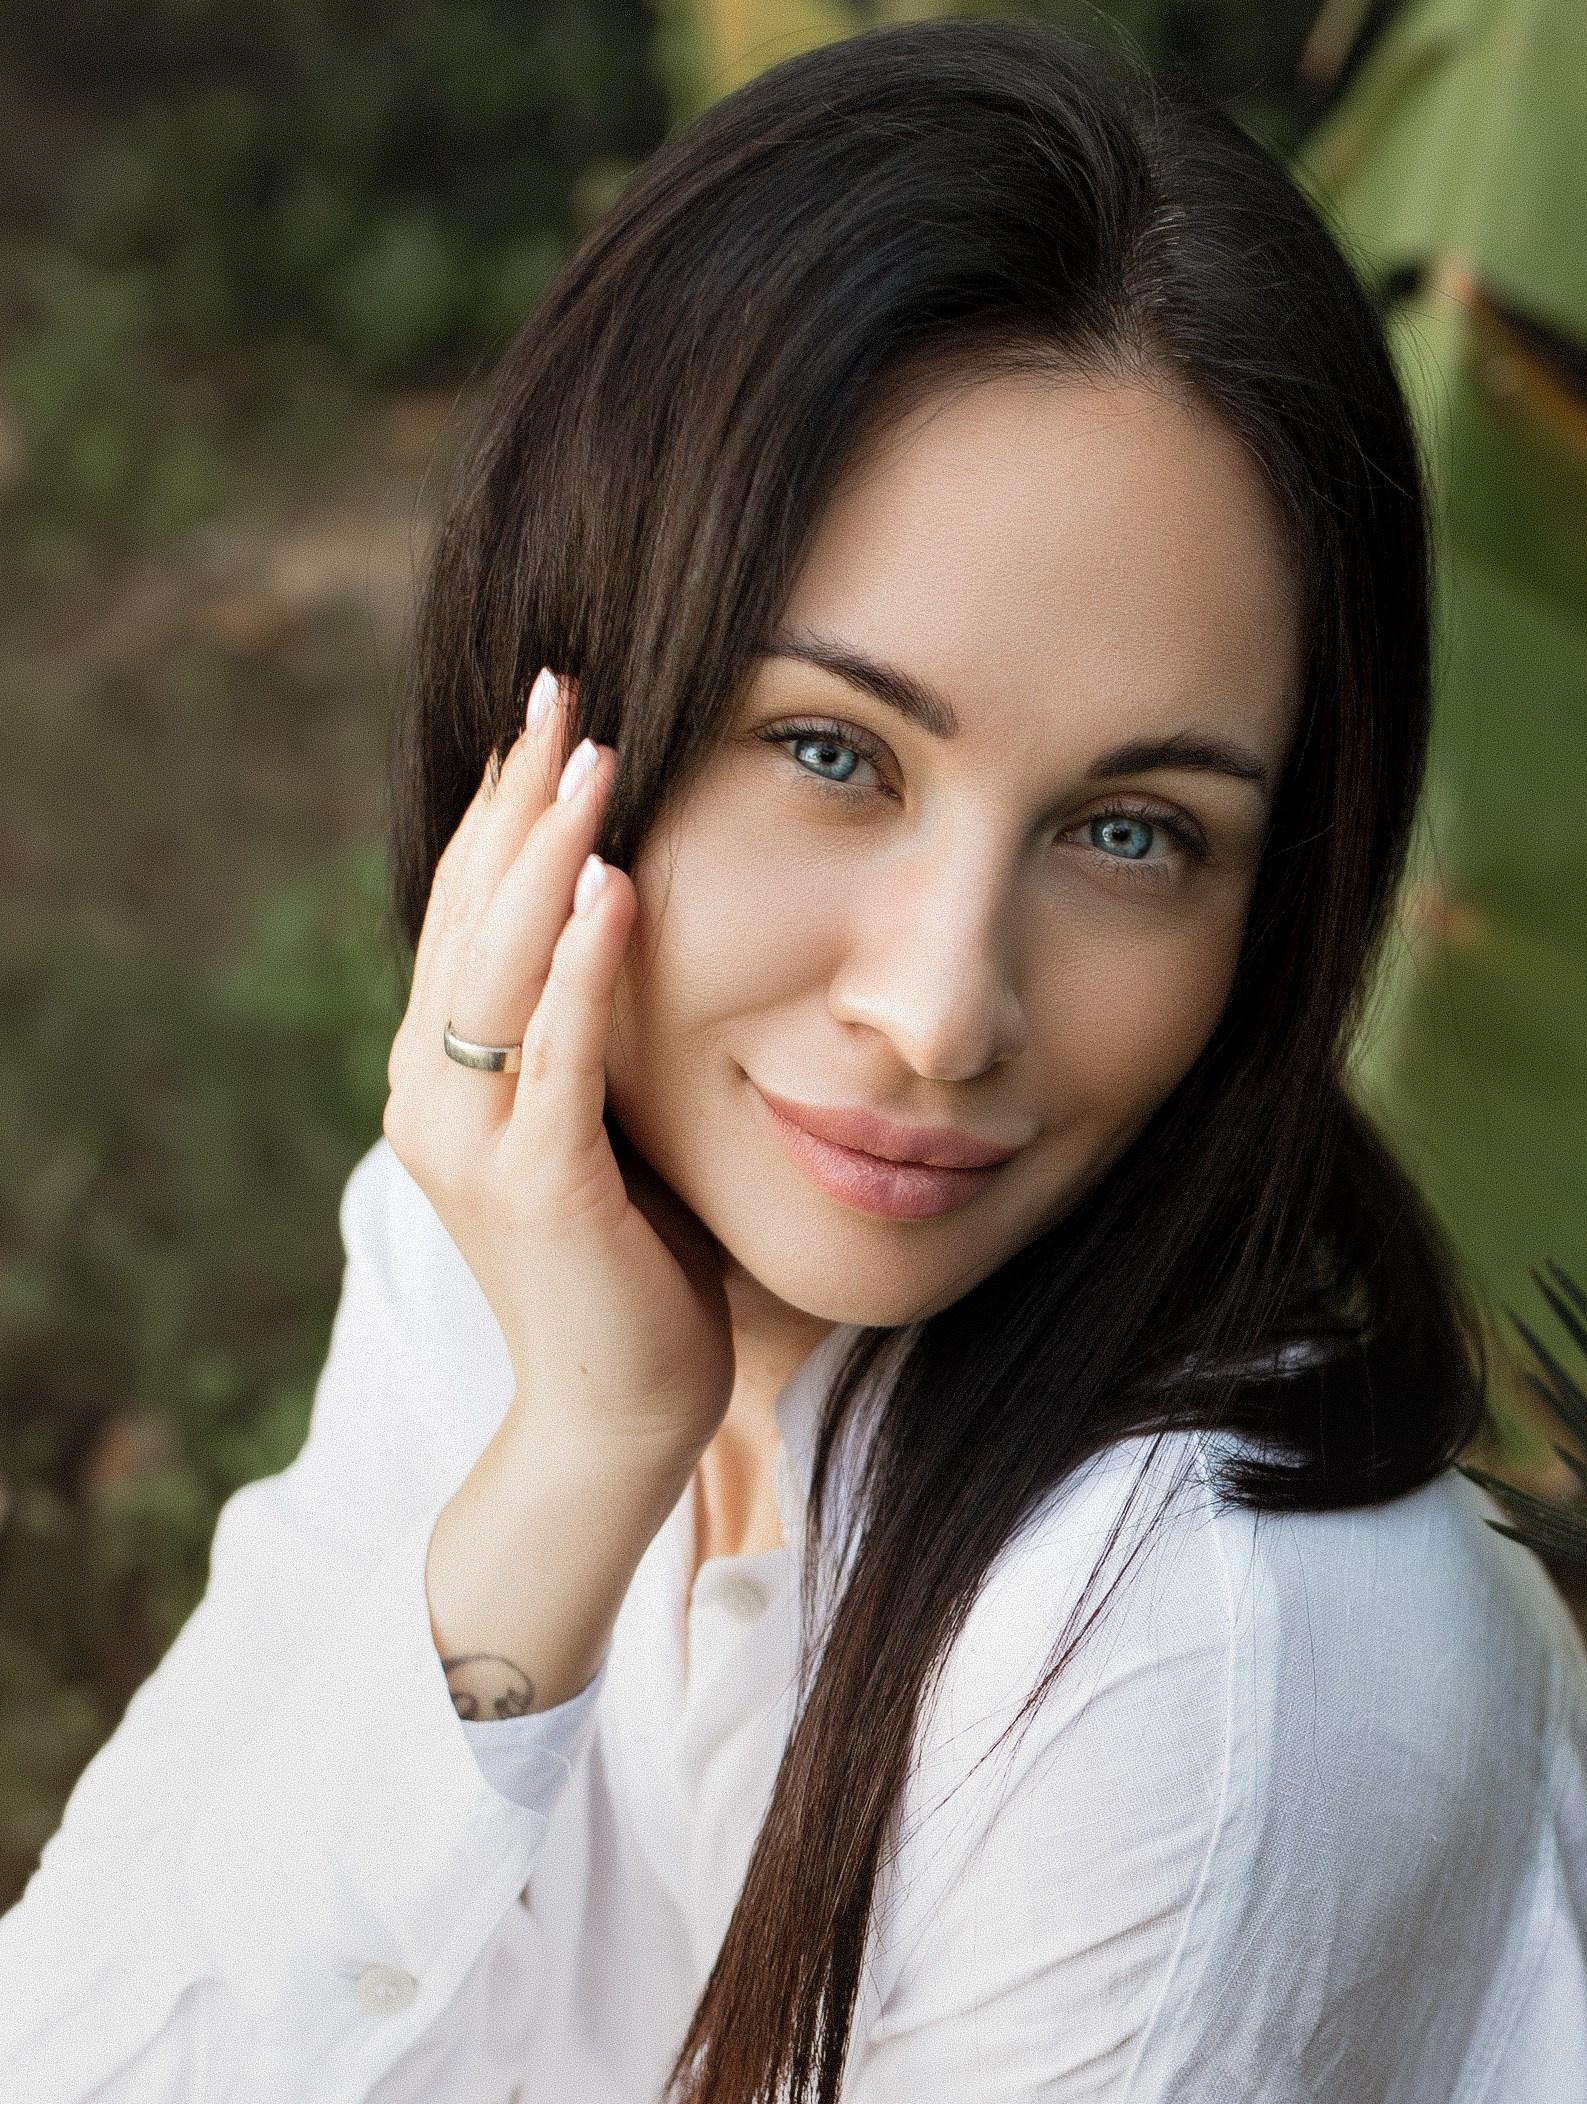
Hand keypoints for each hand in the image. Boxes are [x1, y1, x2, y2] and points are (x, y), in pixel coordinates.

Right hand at [387, 673, 733, 1708]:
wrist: (618, 1415)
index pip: (470, 910)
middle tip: (564, 688)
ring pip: (500, 967)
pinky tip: (612, 887)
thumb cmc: (635, 1267)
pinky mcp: (534, 1190)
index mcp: (443, 1074)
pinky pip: (558, 1056)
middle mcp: (434, 1095)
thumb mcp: (607, 1120)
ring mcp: (472, 1143)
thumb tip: (637, 917)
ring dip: (545, 854)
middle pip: (472, 913)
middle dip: (517, 797)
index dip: (502, 807)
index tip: (550, 710)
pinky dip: (583, 968)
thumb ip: (594, 1033)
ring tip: (592, 756)